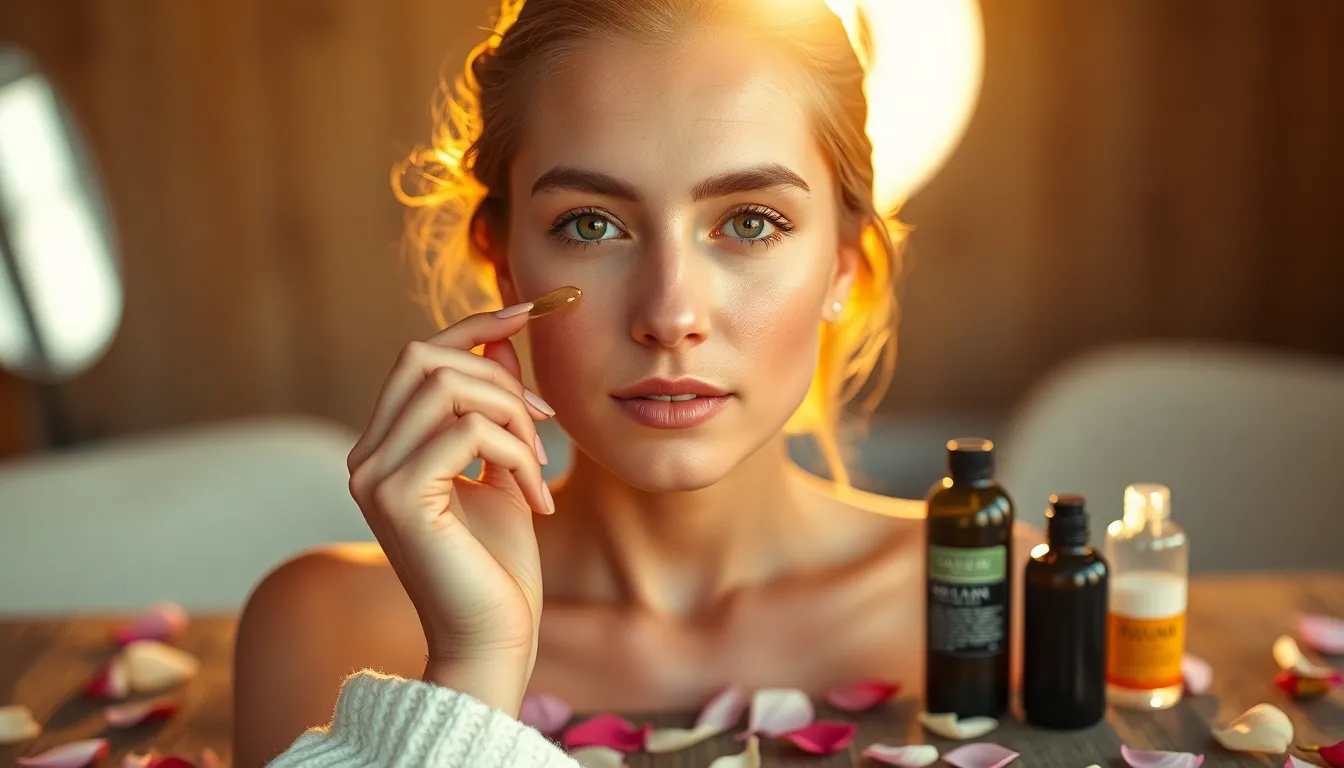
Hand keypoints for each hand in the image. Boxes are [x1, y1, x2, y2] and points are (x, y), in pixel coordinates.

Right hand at [346, 304, 553, 714]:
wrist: (493, 642)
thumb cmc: (499, 567)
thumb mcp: (502, 468)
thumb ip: (493, 409)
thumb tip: (501, 340)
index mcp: (385, 448)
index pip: (419, 357)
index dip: (474, 326)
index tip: (529, 314)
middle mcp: (366, 457)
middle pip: (425, 357)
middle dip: (498, 375)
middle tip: (544, 421)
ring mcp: (375, 477)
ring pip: (447, 387)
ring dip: (512, 415)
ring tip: (540, 467)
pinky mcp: (399, 498)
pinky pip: (467, 431)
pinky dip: (514, 451)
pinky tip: (535, 495)